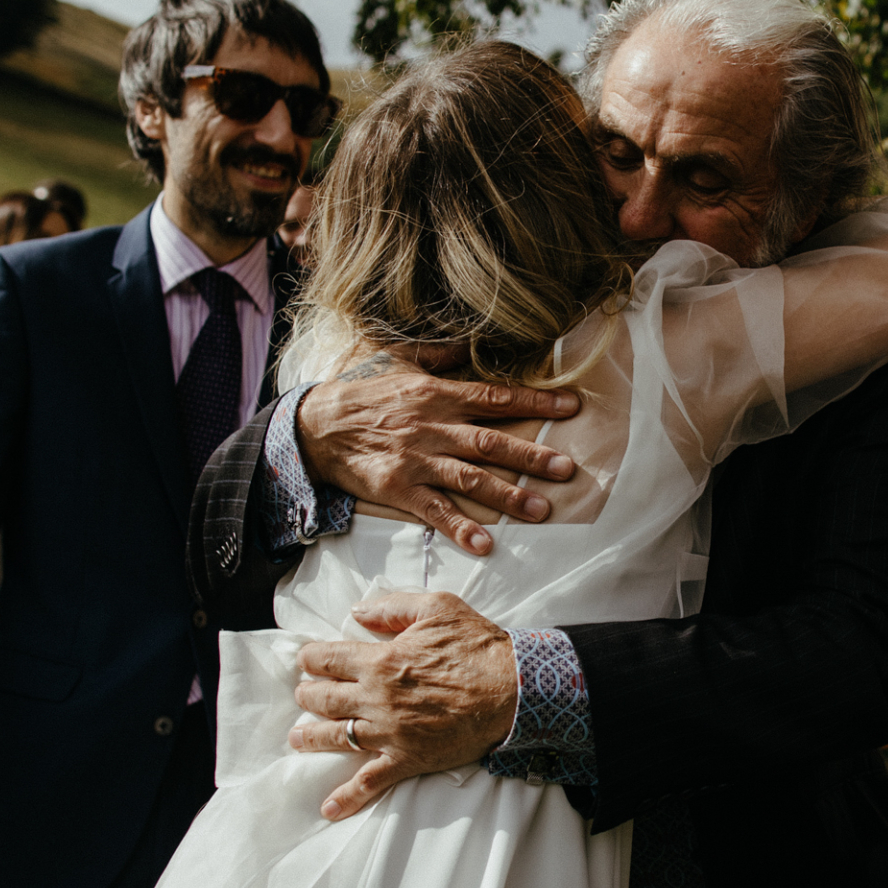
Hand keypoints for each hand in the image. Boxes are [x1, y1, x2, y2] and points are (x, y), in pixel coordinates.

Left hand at [289, 590, 518, 818]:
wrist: (512, 691)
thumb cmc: (478, 647)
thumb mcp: (438, 608)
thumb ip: (393, 607)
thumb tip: (358, 611)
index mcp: (381, 660)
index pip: (328, 659)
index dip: (312, 659)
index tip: (306, 661)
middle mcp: (376, 697)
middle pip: (324, 698)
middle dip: (307, 695)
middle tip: (303, 695)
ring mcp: (389, 732)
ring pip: (337, 737)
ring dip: (311, 738)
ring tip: (297, 738)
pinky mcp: (407, 759)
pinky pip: (370, 782)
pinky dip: (348, 797)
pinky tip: (329, 808)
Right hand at [299, 368, 580, 554]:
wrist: (315, 426)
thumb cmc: (364, 395)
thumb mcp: (401, 364)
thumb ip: (440, 358)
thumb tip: (471, 344)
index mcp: (437, 394)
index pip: (495, 398)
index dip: (535, 403)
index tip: (572, 407)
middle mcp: (432, 427)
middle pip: (490, 443)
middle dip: (531, 456)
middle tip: (567, 469)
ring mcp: (416, 460)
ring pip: (470, 479)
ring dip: (508, 495)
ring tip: (541, 510)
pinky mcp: (398, 489)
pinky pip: (434, 511)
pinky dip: (460, 527)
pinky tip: (485, 543)